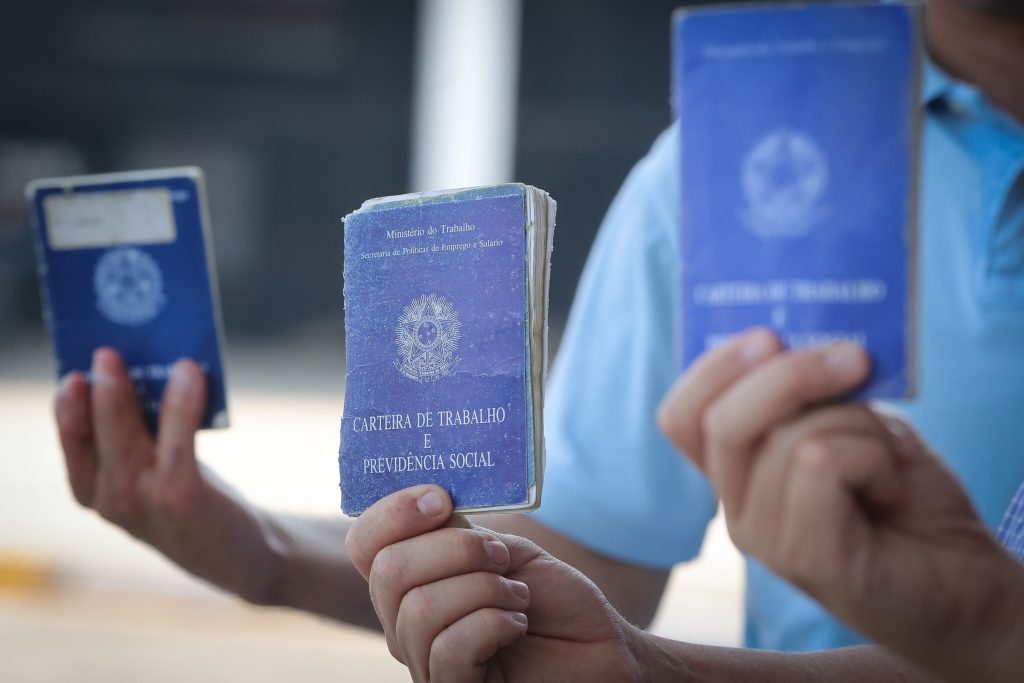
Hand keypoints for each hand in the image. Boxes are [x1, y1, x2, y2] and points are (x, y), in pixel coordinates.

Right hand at [55, 348, 278, 601]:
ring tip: (132, 361)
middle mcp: (112, 502)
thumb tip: (150, 368)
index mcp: (97, 493)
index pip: (73, 446)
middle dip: (98, 393)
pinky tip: (188, 375)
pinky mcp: (182, 498)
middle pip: (95, 437)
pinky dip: (180, 406)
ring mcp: (145, 503)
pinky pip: (177, 444)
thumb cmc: (195, 500)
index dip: (68, 411)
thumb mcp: (157, 467)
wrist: (244, 554)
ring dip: (125, 395)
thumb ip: (143, 431)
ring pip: (126, 438)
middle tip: (105, 353)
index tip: (72, 375)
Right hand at [346, 485, 645, 682]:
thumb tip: (428, 505)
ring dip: (484, 589)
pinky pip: (450, 649)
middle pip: (389, 572)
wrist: (600, 648)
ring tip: (517, 597)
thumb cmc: (553, 601)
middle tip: (500, 557)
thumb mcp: (504, 549)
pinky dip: (495, 623)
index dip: (393, 513)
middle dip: (456, 548)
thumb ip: (458, 532)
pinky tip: (517, 627)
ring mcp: (425, 663)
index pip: (365, 544)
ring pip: (421, 609)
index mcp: (412, 583)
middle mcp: (405, 624)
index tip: (441, 499)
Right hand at [657, 328, 1023, 681]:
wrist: (964, 578)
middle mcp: (736, 507)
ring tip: (886, 459)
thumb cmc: (905, 495)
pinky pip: (820, 464)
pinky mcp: (805, 557)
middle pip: (720, 420)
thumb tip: (801, 342)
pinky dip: (871, 458)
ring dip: (857, 426)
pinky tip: (890, 488)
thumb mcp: (851, 422)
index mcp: (737, 472)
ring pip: (788, 438)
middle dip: (792, 374)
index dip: (713, 366)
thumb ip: (813, 393)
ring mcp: (764, 539)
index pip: (679, 415)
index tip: (770, 335)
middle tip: (856, 358)